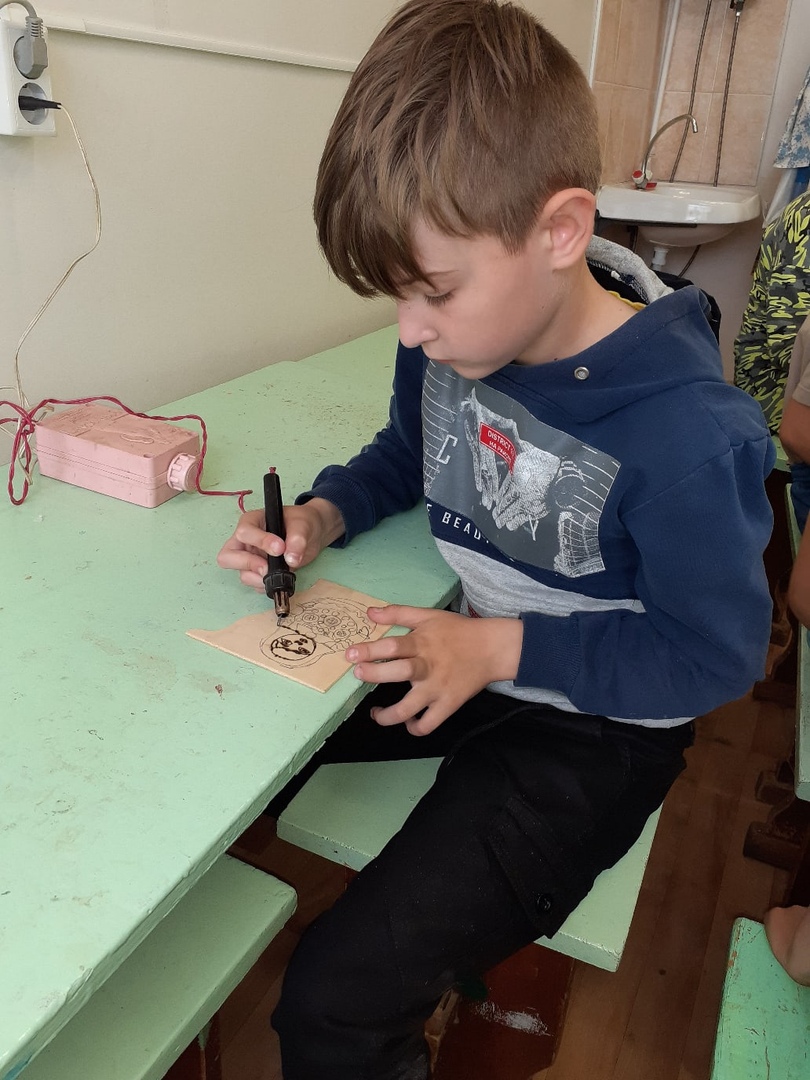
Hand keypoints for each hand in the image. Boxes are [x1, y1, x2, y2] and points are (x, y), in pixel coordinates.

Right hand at [216, 498, 344, 591]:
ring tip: (278, 575)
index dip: (260, 542)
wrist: (311, 535)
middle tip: (267, 568)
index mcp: (252, 522)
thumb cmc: (302, 523)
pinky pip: (256, 584)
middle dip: (247, 564)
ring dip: (258, 579)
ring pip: (242, 574)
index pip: (244, 533)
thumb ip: (297, 538)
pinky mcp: (260, 573)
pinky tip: (281, 579)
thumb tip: (291, 559)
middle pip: (228, 557)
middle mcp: (246, 542)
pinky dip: (266, 586)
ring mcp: (251, 559)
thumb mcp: (303, 524)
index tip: (280, 549)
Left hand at [347, 606, 522, 734]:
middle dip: (373, 674)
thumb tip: (369, 612)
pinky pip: (428, 724)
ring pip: (409, 708)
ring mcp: (438, 689)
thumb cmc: (458, 631)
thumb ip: (398, 613)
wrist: (493, 648)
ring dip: (387, 715)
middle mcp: (428, 667)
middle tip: (358, 675)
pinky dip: (414, 727)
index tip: (350, 655)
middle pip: (398, 672)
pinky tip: (407, 722)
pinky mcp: (449, 704)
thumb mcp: (429, 615)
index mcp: (422, 642)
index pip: (392, 646)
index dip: (368, 650)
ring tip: (375, 713)